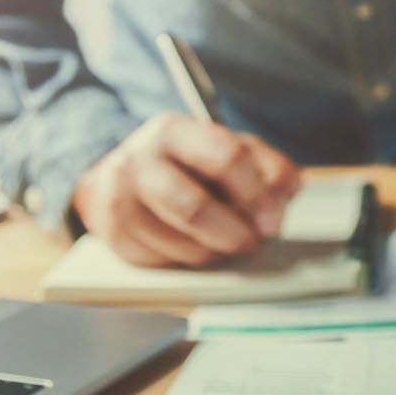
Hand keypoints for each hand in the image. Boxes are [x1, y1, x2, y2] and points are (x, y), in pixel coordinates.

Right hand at [70, 114, 301, 266]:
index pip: (224, 157)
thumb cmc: (187, 164)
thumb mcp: (229, 149)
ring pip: (182, 245)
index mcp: (173, 131)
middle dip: (234, 233)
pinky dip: (188, 261)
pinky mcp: (111, 234)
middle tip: (252, 242)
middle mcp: (138, 161)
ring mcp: (119, 199)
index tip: (271, 220)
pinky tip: (194, 245)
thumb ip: (267, 166)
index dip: (255, 194)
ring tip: (225, 242)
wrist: (125, 175)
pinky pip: (163, 264)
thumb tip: (284, 192)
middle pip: (194, 208)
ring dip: (215, 251)